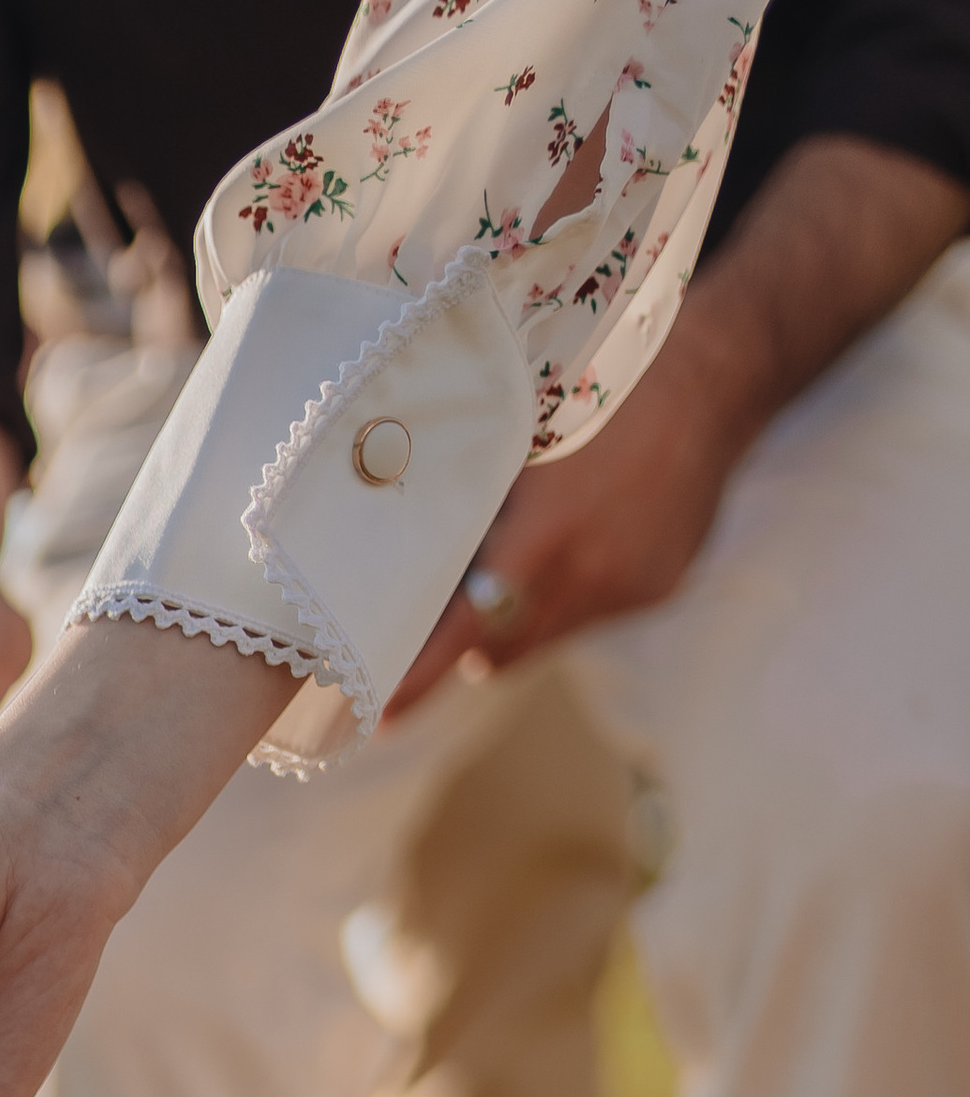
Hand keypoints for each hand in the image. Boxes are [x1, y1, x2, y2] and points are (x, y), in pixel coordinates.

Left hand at [384, 332, 740, 713]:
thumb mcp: (524, 439)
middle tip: (435, 630)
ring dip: (520, 618)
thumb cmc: (602, 392)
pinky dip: (570, 595)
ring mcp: (629, 588)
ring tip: (523, 559)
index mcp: (548, 536)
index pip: (468, 628)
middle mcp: (591, 575)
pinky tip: (584, 539)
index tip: (383, 716)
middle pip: (503, 649)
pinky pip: (590, 615)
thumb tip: (422, 562)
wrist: (714, 380)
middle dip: (468, 645)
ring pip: (546, 637)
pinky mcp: (657, 589)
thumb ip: (479, 510)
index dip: (422, 675)